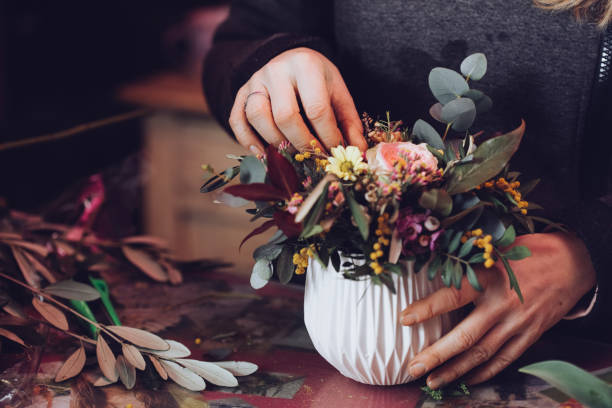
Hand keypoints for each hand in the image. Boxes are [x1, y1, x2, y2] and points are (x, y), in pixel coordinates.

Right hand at [229, 47, 366, 153]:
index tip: (334, 153)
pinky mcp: (240, 93)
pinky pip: (237, 119)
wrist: (291, 59)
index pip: (316, 109)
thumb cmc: (318, 80)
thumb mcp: (338, 93)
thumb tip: (356, 151)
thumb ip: (348, 121)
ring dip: (275, 142)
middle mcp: (277, 70)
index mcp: (306, 65)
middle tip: (314, 157)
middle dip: (302, 143)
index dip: (327, 137)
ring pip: (258, 117)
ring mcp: (255, 81)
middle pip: (285, 116)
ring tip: (291, 155)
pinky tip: (262, 153)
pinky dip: (247, 140)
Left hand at [400, 232, 595, 388]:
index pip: (452, 295)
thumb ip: (469, 264)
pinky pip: (504, 359)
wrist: (572, 263)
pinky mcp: (530, 335)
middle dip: (436, 354)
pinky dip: (484, 371)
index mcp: (490, 277)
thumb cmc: (527, 251)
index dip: (427, 308)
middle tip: (413, 367)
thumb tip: (433, 269)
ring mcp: (517, 323)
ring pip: (482, 354)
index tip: (404, 319)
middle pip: (465, 336)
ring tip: (433, 380)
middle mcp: (502, 304)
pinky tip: (466, 378)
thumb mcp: (495, 249)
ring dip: (455, 370)